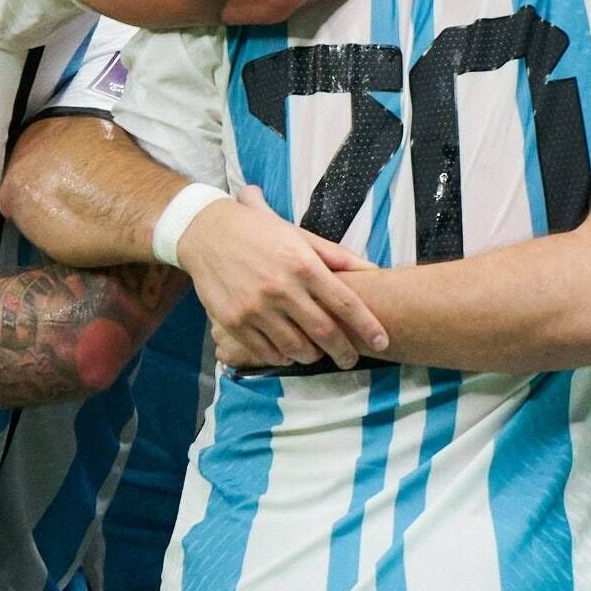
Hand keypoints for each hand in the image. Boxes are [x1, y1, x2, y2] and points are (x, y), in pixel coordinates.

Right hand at [178, 190, 390, 370]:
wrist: (206, 232)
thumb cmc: (259, 231)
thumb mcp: (298, 236)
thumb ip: (335, 256)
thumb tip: (372, 271)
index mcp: (303, 264)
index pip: (345, 303)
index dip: (368, 326)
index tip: (383, 341)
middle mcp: (282, 288)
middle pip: (325, 332)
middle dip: (344, 351)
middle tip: (351, 359)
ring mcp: (256, 308)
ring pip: (297, 347)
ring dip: (313, 355)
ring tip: (317, 352)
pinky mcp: (234, 322)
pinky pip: (267, 351)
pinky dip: (283, 356)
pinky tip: (289, 350)